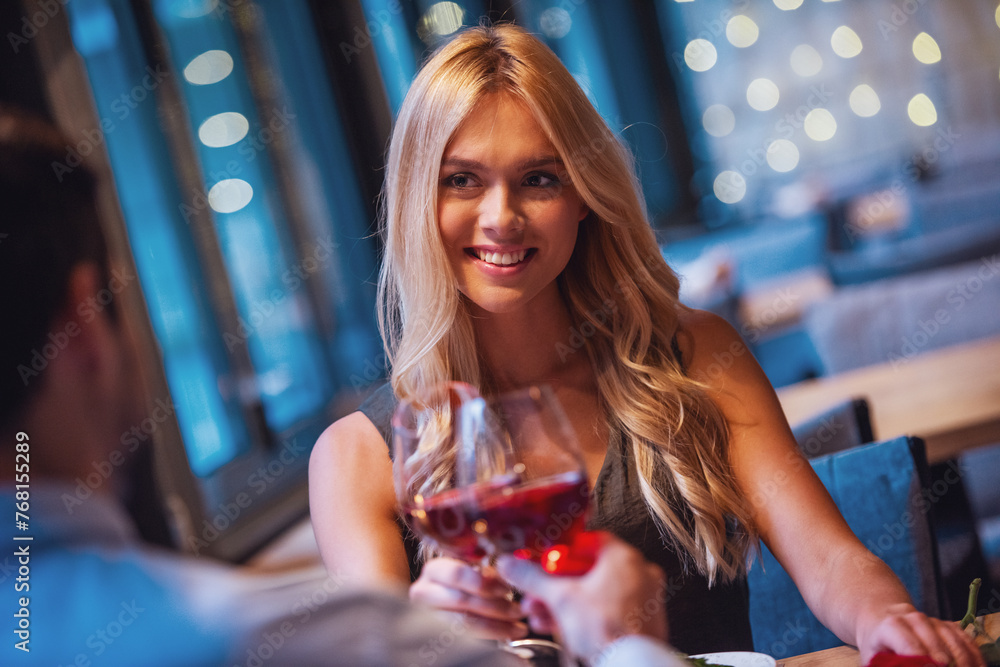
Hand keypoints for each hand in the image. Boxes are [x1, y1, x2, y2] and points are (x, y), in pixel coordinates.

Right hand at [408, 556, 527, 640]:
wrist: (449, 609)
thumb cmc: (466, 587)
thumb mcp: (475, 575)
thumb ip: (486, 576)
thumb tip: (509, 575)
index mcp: (434, 570)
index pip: (456, 574)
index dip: (483, 582)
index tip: (507, 589)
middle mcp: (423, 592)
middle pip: (461, 600)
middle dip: (495, 606)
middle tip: (518, 610)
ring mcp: (426, 615)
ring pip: (463, 622)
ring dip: (496, 625)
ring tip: (517, 626)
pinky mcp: (435, 634)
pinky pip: (465, 638)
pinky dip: (490, 635)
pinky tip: (507, 633)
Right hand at [496, 533, 667, 663]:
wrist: (630, 664)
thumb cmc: (609, 631)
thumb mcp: (561, 598)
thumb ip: (533, 578)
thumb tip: (514, 566)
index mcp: (623, 556)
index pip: (586, 541)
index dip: (560, 553)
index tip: (545, 564)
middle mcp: (638, 572)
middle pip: (587, 570)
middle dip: (556, 585)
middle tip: (539, 594)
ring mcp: (642, 597)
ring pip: (595, 592)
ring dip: (565, 602)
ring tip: (544, 613)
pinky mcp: (640, 619)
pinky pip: (607, 609)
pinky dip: (584, 615)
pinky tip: (562, 626)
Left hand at [857, 603, 984, 666]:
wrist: (882, 620)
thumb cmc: (878, 646)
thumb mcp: (875, 657)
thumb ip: (889, 664)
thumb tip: (907, 666)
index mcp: (890, 626)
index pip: (909, 644)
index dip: (920, 660)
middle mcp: (912, 618)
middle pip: (934, 642)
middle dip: (943, 664)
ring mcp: (933, 620)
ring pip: (953, 640)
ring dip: (962, 661)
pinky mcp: (948, 625)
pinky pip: (965, 639)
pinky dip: (973, 655)